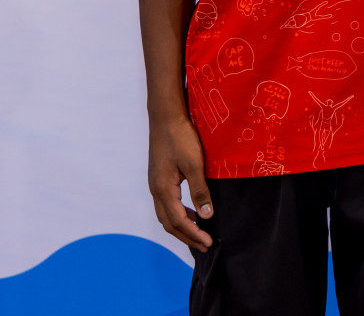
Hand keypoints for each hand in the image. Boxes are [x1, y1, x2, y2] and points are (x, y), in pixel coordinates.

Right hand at [148, 112, 213, 251]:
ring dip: (181, 227)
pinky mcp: (158, 178)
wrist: (165, 117)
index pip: (178, 221)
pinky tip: (190, 212)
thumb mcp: (194, 164)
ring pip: (165, 215)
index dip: (193, 234)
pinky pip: (166, 204)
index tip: (208, 243)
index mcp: (163, 190)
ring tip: (199, 233)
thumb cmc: (181, 138)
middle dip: (186, 236)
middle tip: (204, 245)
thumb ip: (200, 191)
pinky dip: (178, 214)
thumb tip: (207, 216)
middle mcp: (155, 190)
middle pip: (169, 223)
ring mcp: (155, 184)